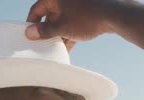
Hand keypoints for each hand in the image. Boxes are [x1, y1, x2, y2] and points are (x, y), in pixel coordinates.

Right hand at [27, 0, 143, 55]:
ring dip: (58, 36)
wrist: (114, 15)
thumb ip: (45, 31)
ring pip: (62, 22)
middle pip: (50, 17)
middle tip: (41, 46)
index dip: (32, 23)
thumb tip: (29, 33)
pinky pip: (72, 25)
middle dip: (47, 32)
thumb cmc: (87, 18)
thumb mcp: (63, 27)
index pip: (36, 9)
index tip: (29, 36)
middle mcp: (64, 0)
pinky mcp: (85, 14)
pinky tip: (67, 50)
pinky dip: (69, 35)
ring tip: (54, 51)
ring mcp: (75, 6)